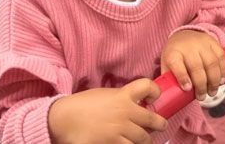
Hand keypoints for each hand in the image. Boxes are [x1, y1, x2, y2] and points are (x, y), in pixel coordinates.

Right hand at [48, 79, 166, 143]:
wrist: (63, 118)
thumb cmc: (81, 105)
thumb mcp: (104, 95)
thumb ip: (120, 98)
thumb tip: (134, 105)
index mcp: (123, 96)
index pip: (147, 86)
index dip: (155, 91)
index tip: (154, 98)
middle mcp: (125, 112)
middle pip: (152, 119)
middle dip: (159, 124)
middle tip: (161, 126)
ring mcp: (120, 130)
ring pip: (144, 139)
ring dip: (145, 140)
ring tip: (144, 140)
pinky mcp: (112, 143)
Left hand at [161, 30, 224, 99]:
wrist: (183, 34)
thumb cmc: (175, 54)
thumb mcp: (166, 64)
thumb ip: (169, 79)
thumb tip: (171, 97)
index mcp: (174, 53)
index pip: (177, 64)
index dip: (183, 77)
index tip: (187, 89)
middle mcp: (188, 46)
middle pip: (196, 66)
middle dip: (201, 85)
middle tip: (202, 97)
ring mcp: (201, 43)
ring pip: (211, 62)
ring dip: (213, 80)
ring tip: (212, 92)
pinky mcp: (213, 42)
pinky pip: (220, 56)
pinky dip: (223, 70)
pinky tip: (220, 81)